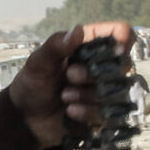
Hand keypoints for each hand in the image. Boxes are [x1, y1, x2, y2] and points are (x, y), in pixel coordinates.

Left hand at [8, 22, 135, 149]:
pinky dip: (89, 112)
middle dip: (94, 72)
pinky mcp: (104, 115)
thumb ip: (56, 46)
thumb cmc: (32, 84)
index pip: (121, 34)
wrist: (26, 119)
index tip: (113, 49)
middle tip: (70, 75)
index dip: (122, 38)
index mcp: (89, 46)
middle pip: (122, 64)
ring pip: (117, 90)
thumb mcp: (38, 63)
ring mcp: (105, 92)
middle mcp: (102, 67)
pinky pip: (110, 112)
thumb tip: (78, 30)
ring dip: (89, 94)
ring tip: (65, 96)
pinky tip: (71, 111)